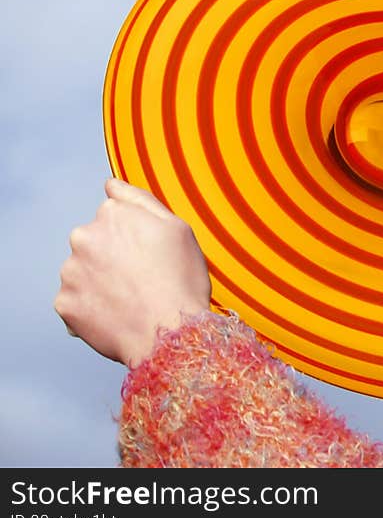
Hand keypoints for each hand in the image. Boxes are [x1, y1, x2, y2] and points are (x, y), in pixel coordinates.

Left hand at [54, 178, 210, 367]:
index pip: (115, 217)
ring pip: (85, 273)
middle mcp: (84, 238)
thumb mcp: (177, 228)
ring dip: (102, 283)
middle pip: (96, 244)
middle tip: (143, 280)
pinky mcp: (65, 305)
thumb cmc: (181, 280)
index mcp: (112, 214)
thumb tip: (110, 184)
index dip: (137, 237)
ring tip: (132, 300)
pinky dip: (93, 308)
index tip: (151, 255)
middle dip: (113, 258)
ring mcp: (70, 272)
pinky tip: (118, 315)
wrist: (171, 333)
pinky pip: (77, 303)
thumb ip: (139, 200)